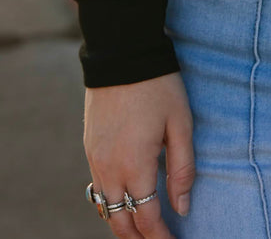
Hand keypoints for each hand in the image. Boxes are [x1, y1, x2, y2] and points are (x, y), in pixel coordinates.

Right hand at [84, 70, 194, 235]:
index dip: (161, 238)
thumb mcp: (180, 124)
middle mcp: (109, 168)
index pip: (147, 219)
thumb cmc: (157, 85)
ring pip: (105, 208)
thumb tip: (181, 209)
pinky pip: (97, 187)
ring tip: (142, 228)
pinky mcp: (89, 146)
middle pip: (120, 222)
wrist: (120, 50)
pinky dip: (110, 202)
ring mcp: (94, 158)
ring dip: (122, 223)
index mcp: (134, 166)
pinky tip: (125, 200)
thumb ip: (181, 170)